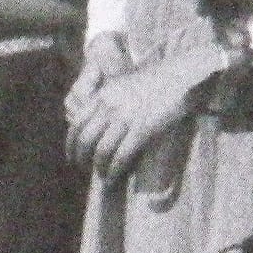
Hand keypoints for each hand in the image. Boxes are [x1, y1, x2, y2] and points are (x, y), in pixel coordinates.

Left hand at [64, 47, 226, 182]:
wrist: (182, 76)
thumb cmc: (156, 81)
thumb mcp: (123, 85)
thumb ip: (107, 101)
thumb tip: (97, 122)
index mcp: (102, 95)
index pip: (77, 123)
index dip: (70, 144)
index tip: (71, 156)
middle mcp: (109, 107)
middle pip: (85, 140)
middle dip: (81, 158)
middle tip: (84, 168)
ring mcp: (125, 118)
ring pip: (102, 150)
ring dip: (99, 167)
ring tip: (102, 176)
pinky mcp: (142, 129)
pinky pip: (122, 155)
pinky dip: (115, 170)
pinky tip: (114, 177)